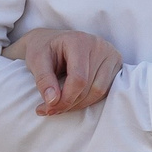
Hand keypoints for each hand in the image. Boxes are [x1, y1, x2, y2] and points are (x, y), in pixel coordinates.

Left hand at [4, 28, 123, 114]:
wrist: (52, 41)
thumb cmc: (44, 49)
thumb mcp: (36, 61)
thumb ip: (43, 80)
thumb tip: (52, 101)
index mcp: (79, 41)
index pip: (79, 78)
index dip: (65, 98)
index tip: (49, 108)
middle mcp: (98, 45)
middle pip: (90, 87)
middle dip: (70, 103)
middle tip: (50, 110)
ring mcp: (110, 54)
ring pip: (100, 91)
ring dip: (80, 104)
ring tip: (60, 105)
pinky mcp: (115, 64)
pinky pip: (106, 90)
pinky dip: (89, 99)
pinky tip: (74, 98)